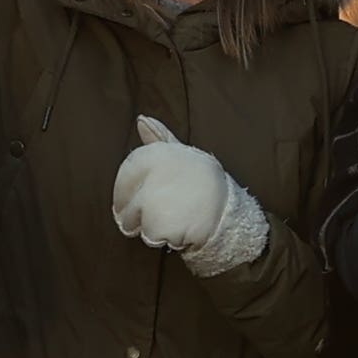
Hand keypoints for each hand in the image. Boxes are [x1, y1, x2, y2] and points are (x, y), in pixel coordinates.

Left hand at [108, 115, 271, 277]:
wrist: (230, 212)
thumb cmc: (204, 182)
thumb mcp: (184, 156)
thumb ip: (160, 138)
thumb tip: (141, 119)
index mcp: (159, 155)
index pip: (128, 170)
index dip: (130, 187)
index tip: (144, 195)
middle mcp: (155, 176)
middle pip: (126, 201)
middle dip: (137, 212)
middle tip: (166, 209)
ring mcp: (155, 202)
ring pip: (135, 222)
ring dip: (150, 226)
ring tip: (176, 217)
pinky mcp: (160, 226)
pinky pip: (148, 236)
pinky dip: (160, 238)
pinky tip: (180, 229)